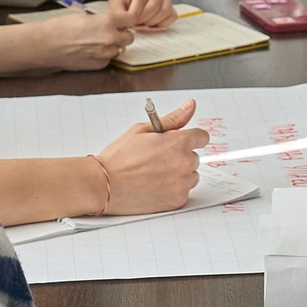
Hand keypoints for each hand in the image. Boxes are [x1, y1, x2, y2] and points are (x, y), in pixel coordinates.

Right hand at [30, 3, 135, 70]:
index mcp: (108, 21)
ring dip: (113, 46)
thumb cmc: (62, 27)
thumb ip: (103, 20)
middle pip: (130, 37)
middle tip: (110, 32)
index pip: (131, 19)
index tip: (122, 21)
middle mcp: (111, 38)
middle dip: (122, 34)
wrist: (47, 45)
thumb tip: (113, 24)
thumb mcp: (86, 16)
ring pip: (120, 50)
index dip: (126, 20)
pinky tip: (90, 51)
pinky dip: (103, 56)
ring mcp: (106, 53)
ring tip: (97, 43)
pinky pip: (109, 59)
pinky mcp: (99, 65)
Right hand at [95, 100, 210, 213]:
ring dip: (178, 174)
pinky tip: (154, 186)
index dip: (189, 138)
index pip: (202, 137)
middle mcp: (185, 162)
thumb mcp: (143, 130)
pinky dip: (172, 190)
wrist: (104, 185)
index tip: (179, 143)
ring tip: (153, 174)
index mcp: (179, 142)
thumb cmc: (119, 157)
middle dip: (179, 156)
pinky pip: (183, 192)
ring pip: (190, 176)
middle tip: (155, 160)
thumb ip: (172, 119)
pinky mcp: (178, 200)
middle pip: (194, 157)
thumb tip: (190, 105)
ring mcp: (183, 183)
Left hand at [107, 0, 175, 29]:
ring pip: (165, 12)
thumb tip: (125, 23)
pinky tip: (150, 24)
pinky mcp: (172, 5)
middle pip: (154, 6)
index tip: (129, 21)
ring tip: (141, 23)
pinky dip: (161, 24)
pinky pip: (172, 16)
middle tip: (134, 24)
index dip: (134, 14)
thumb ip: (119, 11)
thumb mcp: (115, 0)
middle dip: (143, 19)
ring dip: (152, 22)